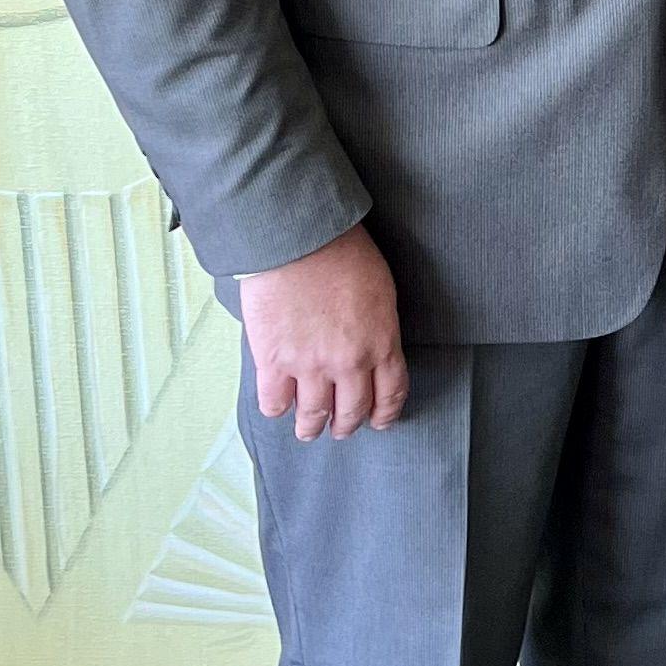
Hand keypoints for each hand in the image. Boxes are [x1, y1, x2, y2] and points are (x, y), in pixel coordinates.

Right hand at [236, 224, 407, 440]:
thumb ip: (379, 326)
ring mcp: (310, 365)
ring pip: (313, 416)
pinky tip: (278, 404)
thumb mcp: (381, 289)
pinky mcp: (273, 361)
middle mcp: (349, 363)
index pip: (391, 394)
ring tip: (307, 429)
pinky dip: (277, 409)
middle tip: (340, 428)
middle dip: (347, 425)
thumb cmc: (341, 250)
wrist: (297, 236)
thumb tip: (372, 345)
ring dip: (311, 428)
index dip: (384, 414)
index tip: (378, 422)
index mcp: (381, 343)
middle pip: (352, 412)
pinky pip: (275, 403)